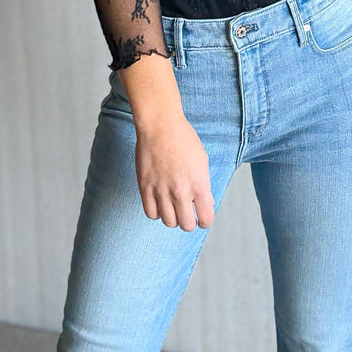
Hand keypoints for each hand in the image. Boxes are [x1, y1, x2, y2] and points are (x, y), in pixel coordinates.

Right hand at [135, 114, 214, 231]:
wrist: (161, 125)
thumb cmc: (184, 139)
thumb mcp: (202, 161)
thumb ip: (203, 185)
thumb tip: (203, 204)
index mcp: (199, 185)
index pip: (206, 219)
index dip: (204, 220)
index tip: (201, 217)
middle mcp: (181, 192)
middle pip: (186, 225)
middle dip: (188, 221)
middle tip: (186, 212)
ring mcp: (162, 191)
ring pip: (168, 222)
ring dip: (172, 217)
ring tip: (172, 205)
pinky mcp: (145, 188)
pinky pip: (151, 213)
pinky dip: (156, 212)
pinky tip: (159, 202)